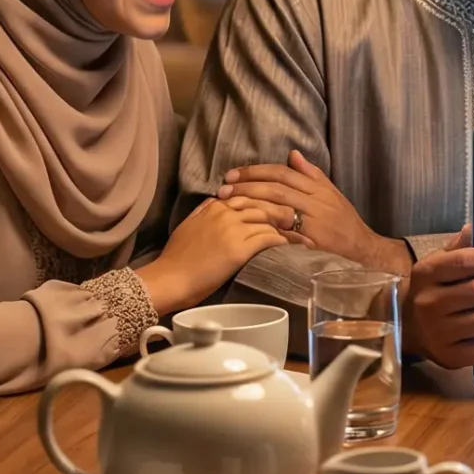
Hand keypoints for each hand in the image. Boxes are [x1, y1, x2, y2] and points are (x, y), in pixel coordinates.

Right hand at [137, 198, 298, 314]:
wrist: (170, 278)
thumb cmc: (177, 258)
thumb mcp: (188, 225)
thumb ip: (204, 210)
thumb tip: (217, 201)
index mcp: (214, 206)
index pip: (249, 195)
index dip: (268, 200)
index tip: (282, 205)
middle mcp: (225, 213)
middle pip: (263, 203)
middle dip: (283, 209)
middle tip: (300, 217)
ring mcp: (232, 229)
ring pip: (269, 220)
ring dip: (288, 226)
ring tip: (303, 234)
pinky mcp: (238, 248)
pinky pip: (269, 238)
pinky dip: (283, 240)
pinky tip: (293, 245)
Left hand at [217, 152, 405, 276]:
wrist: (363, 250)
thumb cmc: (345, 223)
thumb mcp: (331, 194)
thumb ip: (311, 174)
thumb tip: (293, 154)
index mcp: (318, 188)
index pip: (283, 172)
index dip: (257, 171)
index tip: (234, 174)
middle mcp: (316, 200)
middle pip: (276, 186)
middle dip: (248, 185)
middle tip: (223, 187)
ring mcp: (314, 220)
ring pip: (278, 204)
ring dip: (251, 202)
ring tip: (228, 203)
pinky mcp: (311, 240)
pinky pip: (284, 229)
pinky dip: (264, 225)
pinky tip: (245, 225)